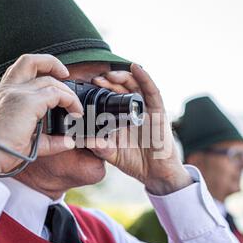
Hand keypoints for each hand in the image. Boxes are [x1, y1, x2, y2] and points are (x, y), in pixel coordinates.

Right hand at [0, 54, 82, 176]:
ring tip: (76, 107)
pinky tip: (75, 112)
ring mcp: (18, 93)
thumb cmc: (0, 150)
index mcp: (3, 94)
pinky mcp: (28, 102)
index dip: (40, 67)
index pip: (21, 69)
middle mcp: (9, 88)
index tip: (57, 77)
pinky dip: (70, 101)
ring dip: (67, 92)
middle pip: (31, 61)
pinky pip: (56, 94)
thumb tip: (68, 142)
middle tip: (67, 76)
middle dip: (53, 64)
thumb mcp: (27, 141)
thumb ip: (48, 140)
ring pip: (50, 80)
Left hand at [88, 64, 192, 194]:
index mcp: (123, 117)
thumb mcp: (113, 154)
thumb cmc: (136, 162)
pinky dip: (145, 78)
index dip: (101, 90)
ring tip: (110, 74)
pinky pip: (152, 91)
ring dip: (123, 76)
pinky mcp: (159, 111)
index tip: (87, 86)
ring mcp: (147, 109)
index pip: (112, 97)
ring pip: (136, 85)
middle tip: (96, 80)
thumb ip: (100, 147)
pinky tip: (136, 68)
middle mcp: (135, 110)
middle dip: (109, 81)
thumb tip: (83, 141)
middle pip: (122, 87)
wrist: (156, 174)